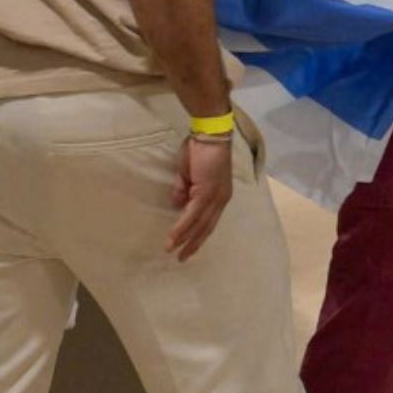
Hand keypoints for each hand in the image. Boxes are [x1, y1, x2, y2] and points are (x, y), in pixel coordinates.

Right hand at [168, 134, 233, 261]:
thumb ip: (184, 190)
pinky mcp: (206, 193)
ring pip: (199, 225)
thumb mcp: (188, 174)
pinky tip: (173, 238)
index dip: (199, 235)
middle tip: (182, 259)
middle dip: (194, 244)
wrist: (209, 134)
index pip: (209, 221)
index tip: (188, 248)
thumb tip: (178, 205)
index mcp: (219, 196)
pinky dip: (182, 227)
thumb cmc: (199, 150)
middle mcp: (220, 200)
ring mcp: (215, 197)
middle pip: (207, 228)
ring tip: (172, 251)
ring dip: (184, 239)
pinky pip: (192, 215)